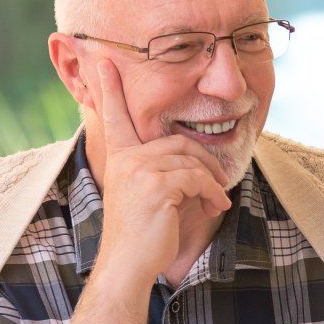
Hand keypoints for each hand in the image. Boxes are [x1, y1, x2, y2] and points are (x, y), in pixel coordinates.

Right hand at [90, 57, 231, 284]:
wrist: (129, 264)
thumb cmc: (143, 234)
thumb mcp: (149, 195)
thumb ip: (162, 171)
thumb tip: (196, 162)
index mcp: (120, 157)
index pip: (115, 116)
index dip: (111, 88)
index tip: (106, 59)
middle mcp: (126, 158)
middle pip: (180, 142)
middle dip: (206, 164)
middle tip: (217, 188)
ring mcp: (139, 169)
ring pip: (192, 160)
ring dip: (211, 183)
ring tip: (214, 203)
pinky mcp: (156, 184)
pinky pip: (198, 177)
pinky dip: (212, 193)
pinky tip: (214, 208)